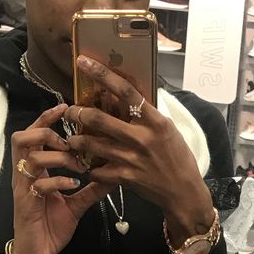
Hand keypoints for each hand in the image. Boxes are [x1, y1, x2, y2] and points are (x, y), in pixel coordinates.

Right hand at [0, 102, 108, 253]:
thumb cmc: (51, 228)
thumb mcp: (77, 204)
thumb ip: (92, 188)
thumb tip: (114, 174)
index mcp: (35, 170)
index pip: (34, 135)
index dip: (46, 119)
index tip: (66, 108)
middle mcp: (25, 174)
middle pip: (24, 137)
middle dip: (48, 133)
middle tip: (71, 143)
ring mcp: (23, 187)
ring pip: (30, 156)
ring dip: (56, 156)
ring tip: (76, 164)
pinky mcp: (26, 203)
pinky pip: (38, 183)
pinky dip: (58, 181)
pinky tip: (74, 185)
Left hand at [64, 56, 214, 238]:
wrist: (183, 191)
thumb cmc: (177, 157)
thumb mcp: (167, 129)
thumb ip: (147, 114)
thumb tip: (126, 95)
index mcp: (155, 121)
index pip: (125, 91)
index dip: (101, 74)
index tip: (83, 62)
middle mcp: (141, 138)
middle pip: (98, 119)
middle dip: (77, 113)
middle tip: (71, 112)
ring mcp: (131, 159)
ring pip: (91, 144)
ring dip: (76, 140)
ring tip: (71, 139)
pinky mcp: (125, 178)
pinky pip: (96, 170)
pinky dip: (89, 167)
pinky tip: (86, 165)